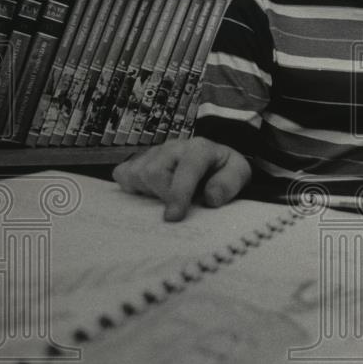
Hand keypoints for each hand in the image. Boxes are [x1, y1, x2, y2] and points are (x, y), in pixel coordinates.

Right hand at [112, 137, 252, 221]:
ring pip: (135, 173)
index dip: (179, 193)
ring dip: (148, 192)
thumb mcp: (239, 174)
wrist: (214, 162)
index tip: (173, 217)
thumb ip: (228, 185)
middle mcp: (174, 146)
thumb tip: (211, 198)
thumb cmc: (223, 170)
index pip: (187, 168)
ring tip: (165, 198)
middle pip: (153, 171)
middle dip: (162, 195)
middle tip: (175, 209)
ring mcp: (154, 152)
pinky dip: (132, 188)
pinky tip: (148, 194)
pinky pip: (123, 174)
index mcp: (200, 148)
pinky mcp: (140, 160)